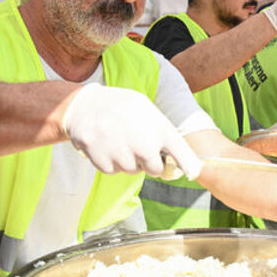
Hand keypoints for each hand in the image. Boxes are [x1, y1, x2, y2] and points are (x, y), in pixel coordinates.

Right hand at [61, 83, 202, 178]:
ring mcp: (122, 152)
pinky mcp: (102, 159)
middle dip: (149, 163)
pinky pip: (112, 171)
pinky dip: (110, 162)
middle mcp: (143, 143)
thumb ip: (162, 133)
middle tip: (139, 146)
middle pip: (155, 170)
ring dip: (127, 161)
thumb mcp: (147, 110)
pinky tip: (106, 144)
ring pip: (131, 171)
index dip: (189, 166)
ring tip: (119, 140)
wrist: (85, 104)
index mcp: (159, 127)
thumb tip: (177, 160)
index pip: (181, 152)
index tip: (192, 173)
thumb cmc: (122, 108)